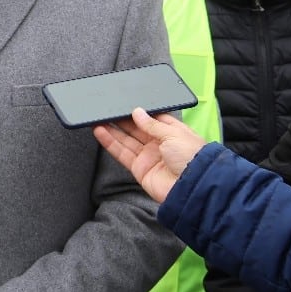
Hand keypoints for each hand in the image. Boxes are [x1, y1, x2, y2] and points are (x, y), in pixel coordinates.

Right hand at [92, 107, 207, 202]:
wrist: (192, 187)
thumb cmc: (191, 157)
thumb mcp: (173, 133)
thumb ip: (151, 123)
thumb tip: (137, 112)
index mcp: (172, 132)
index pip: (152, 119)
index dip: (138, 113)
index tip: (124, 105)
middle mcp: (159, 144)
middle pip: (136, 129)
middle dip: (122, 120)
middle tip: (107, 111)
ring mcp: (148, 156)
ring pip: (126, 140)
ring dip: (112, 130)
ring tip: (98, 119)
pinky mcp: (138, 168)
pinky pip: (122, 154)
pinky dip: (110, 143)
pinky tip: (100, 132)